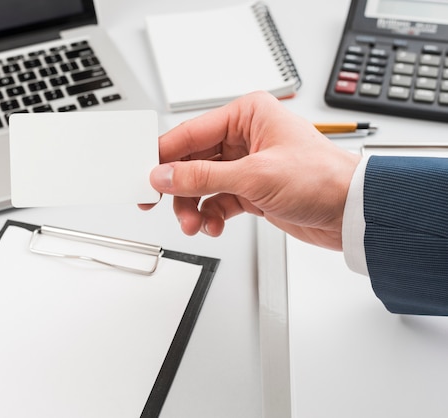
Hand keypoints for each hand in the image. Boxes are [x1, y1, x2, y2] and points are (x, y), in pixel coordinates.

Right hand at [142, 91, 360, 250]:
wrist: (352, 212)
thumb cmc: (322, 178)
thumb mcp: (254, 176)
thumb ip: (202, 177)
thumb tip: (164, 175)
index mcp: (247, 115)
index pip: (190, 133)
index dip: (163, 156)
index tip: (144, 175)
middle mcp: (244, 137)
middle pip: (191, 162)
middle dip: (179, 189)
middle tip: (161, 206)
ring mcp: (246, 165)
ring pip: (201, 185)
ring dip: (193, 207)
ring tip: (194, 224)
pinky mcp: (251, 190)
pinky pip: (217, 202)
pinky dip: (211, 216)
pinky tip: (214, 226)